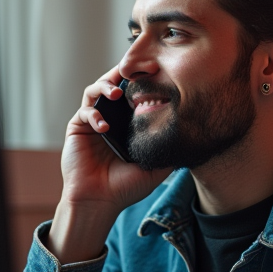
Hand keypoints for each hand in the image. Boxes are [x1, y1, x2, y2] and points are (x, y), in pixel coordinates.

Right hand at [47, 66, 171, 261]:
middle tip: (139, 69)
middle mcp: (112, 116)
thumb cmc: (127, 187)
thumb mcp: (157, 168)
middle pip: (115, 83)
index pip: (135, 92)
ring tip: (117, 93)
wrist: (100, 201)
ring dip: (106, 86)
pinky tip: (104, 127)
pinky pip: (85, 111)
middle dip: (125, 72)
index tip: (159, 70)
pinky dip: (94, 114)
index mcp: (129, 121)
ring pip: (96, 89)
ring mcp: (94, 120)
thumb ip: (171, 151)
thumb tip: (194, 137)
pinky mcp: (78, 127)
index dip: (144, 80)